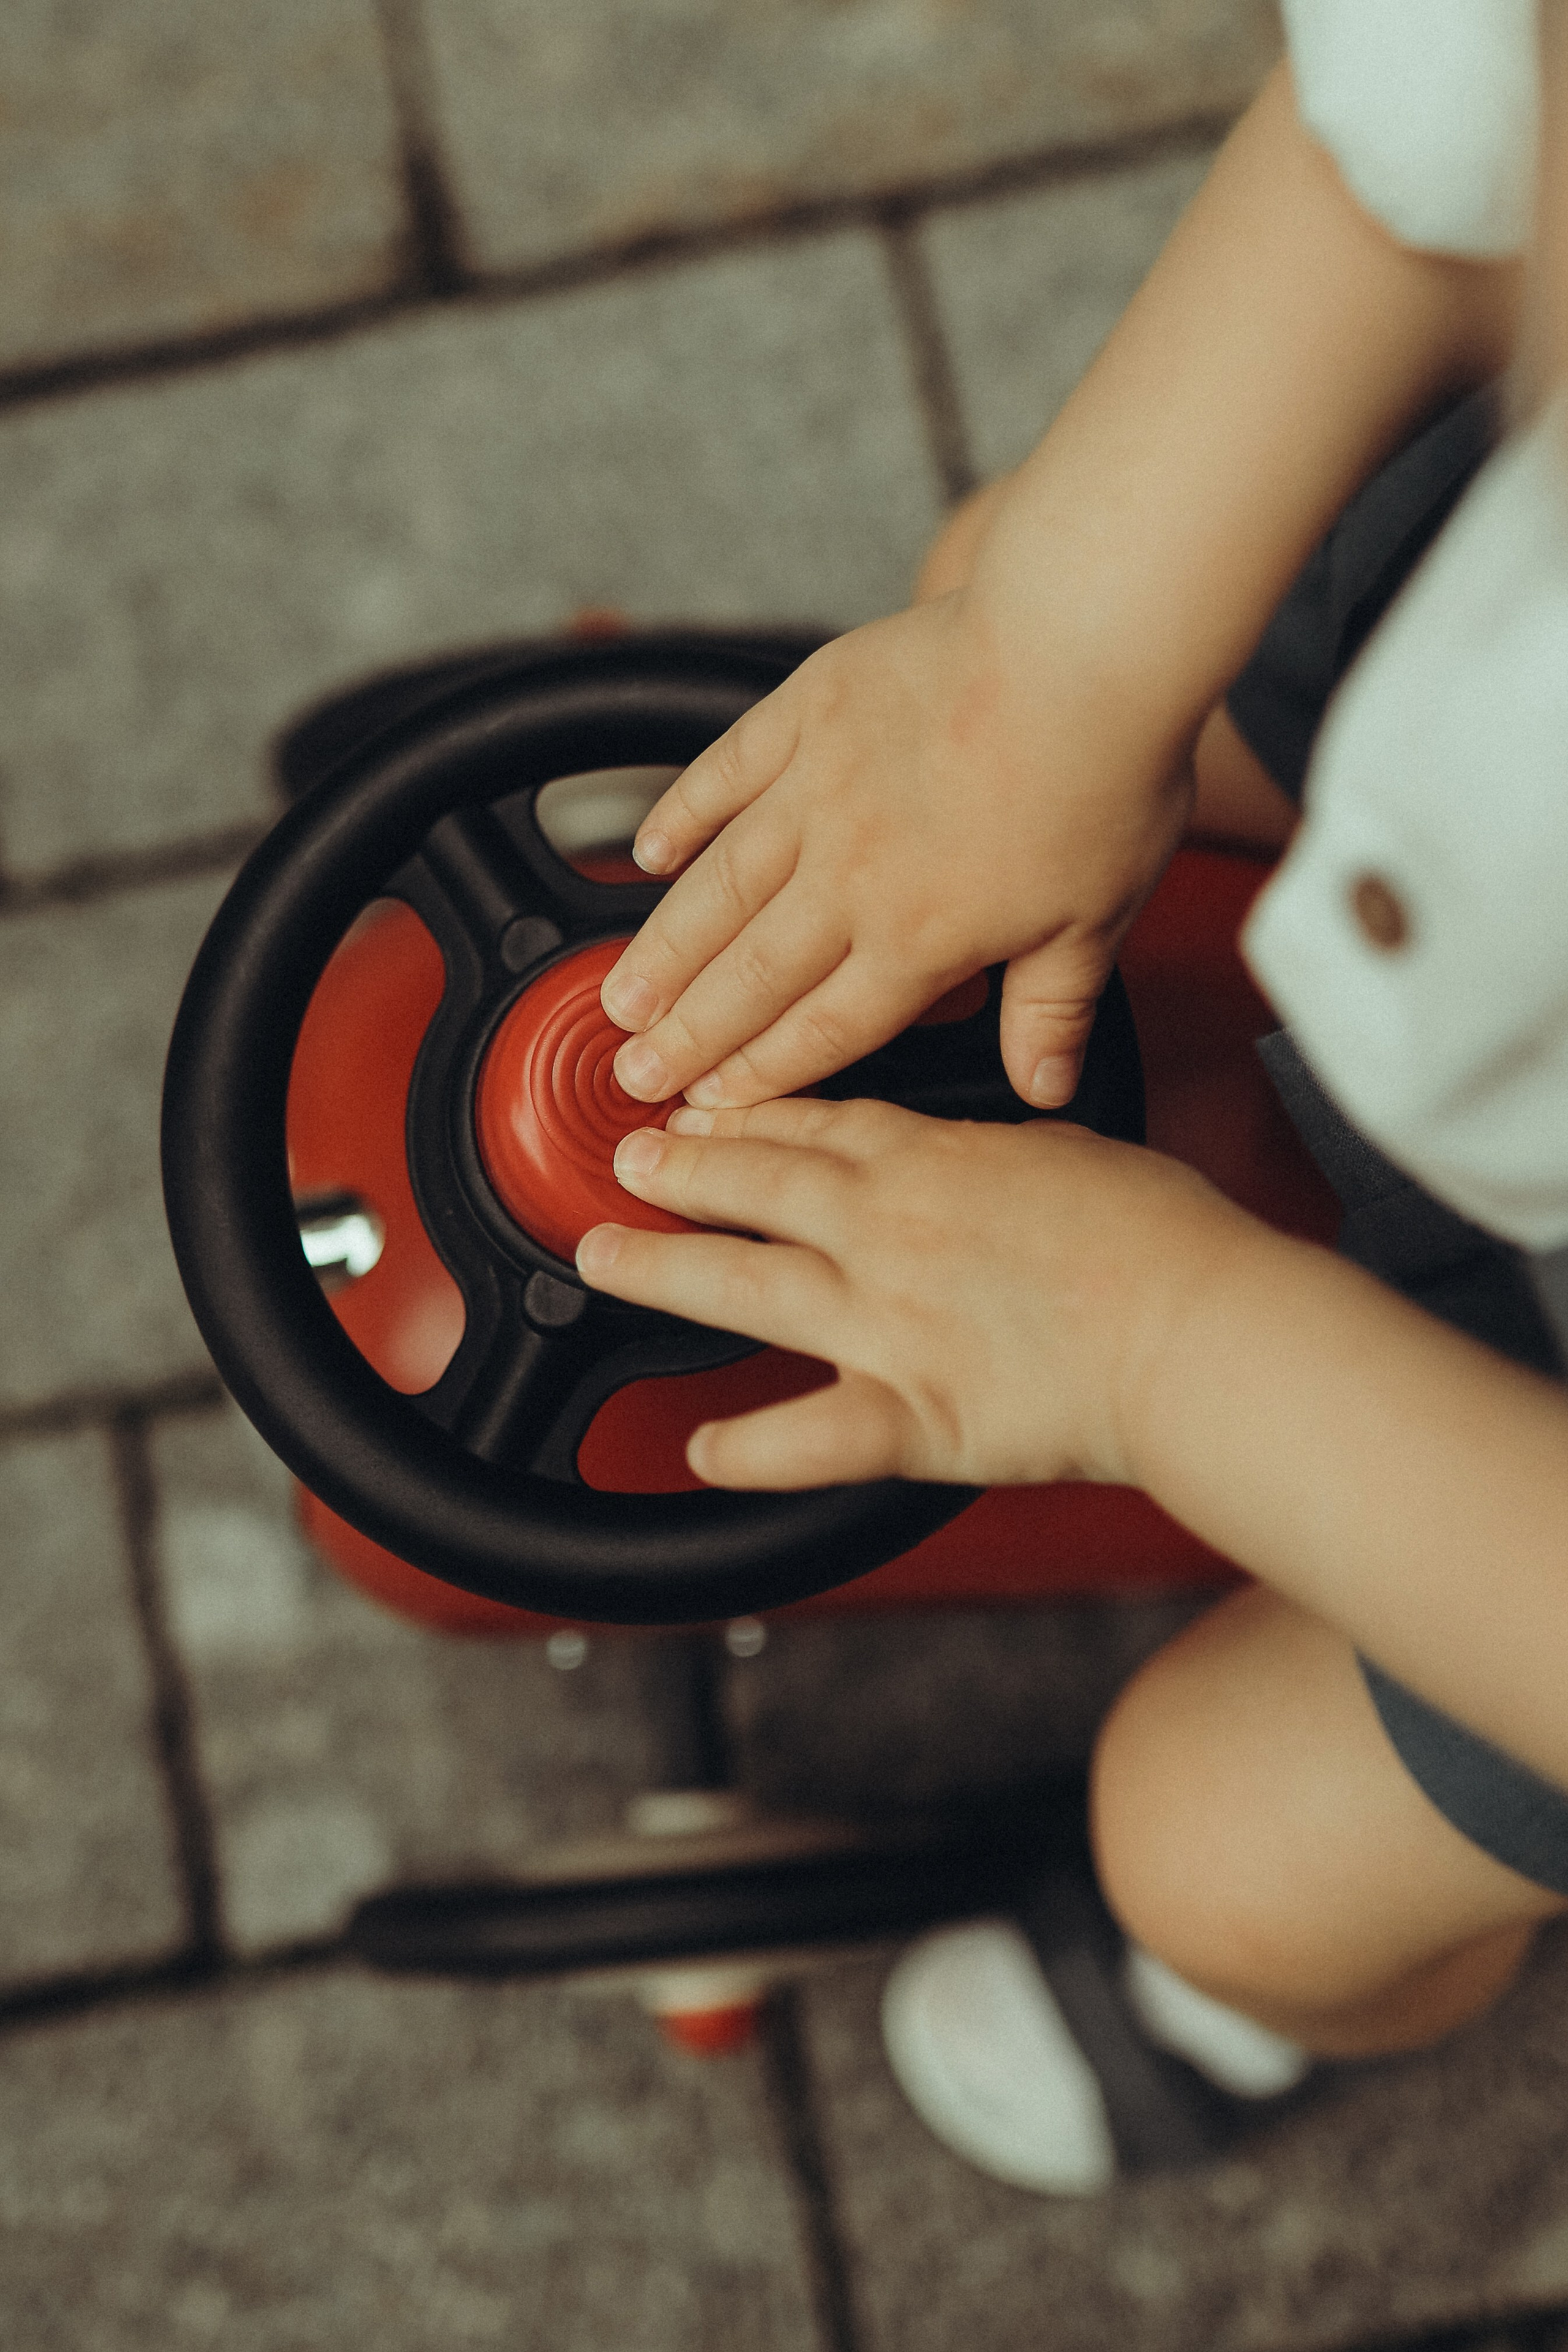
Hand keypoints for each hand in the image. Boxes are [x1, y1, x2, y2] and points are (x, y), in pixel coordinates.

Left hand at [574, 1097, 1251, 1491]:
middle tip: (624, 1161)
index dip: (745, 1117)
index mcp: (935, 1161)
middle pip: (756, 1186)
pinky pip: (805, 1437)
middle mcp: (890, 1232)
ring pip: (744, 1287)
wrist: (1200, 1330)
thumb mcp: (1077, 1149)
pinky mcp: (911, 1415)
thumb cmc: (1165, 1241)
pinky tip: (699, 1450)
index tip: (699, 1111)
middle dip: (678, 1169)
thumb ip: (1006, 1150)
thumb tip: (985, 1150)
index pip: (814, 1126)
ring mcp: (887, 1323)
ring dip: (662, 1270)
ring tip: (601, 1256)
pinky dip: (747, 1450)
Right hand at [600, 591, 1191, 1114]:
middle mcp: (851, 878)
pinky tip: (647, 852)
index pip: (822, 1030)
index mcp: (918, 939)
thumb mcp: (1094, 921)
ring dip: (664, 948)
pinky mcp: (808, 712)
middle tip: (633, 1070)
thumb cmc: (1101, 780)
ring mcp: (818, 792)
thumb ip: (1052, 1012)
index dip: (761, 1075)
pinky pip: (725, 772)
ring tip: (620, 994)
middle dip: (687, 1034)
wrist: (1078, 647)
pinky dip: (681, 813)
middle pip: (751, 975)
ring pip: (720, 888)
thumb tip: (1043, 1089)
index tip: (711, 1103)